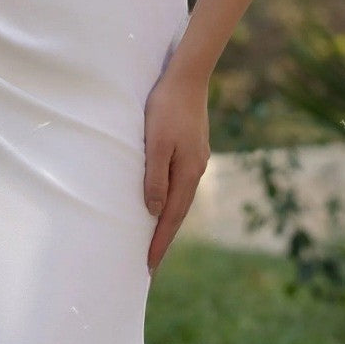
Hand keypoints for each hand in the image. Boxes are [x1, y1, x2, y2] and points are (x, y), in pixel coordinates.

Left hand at [143, 66, 210, 275]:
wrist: (187, 77)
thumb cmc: (166, 107)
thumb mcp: (156, 143)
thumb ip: (155, 177)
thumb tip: (153, 210)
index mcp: (188, 172)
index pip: (171, 217)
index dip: (159, 242)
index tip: (149, 266)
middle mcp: (196, 170)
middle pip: (178, 212)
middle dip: (164, 237)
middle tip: (150, 262)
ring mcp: (196, 159)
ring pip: (180, 197)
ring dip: (167, 220)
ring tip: (154, 238)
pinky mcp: (192, 148)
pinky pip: (180, 183)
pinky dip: (171, 199)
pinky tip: (163, 200)